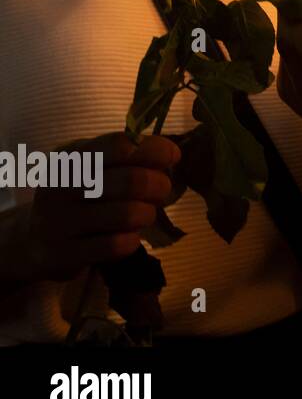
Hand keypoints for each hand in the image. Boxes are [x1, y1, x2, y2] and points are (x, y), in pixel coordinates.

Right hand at [23, 133, 178, 281]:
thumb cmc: (76, 196)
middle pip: (133, 181)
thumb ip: (126, 156)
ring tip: (144, 214)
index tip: (172, 157)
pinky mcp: (65, 253)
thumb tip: (172, 153)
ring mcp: (61, 221)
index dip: (155, 149)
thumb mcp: (91, 167)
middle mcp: (63, 186)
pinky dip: (132, 240)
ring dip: (148, 214)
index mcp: (73, 157)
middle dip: (159, 186)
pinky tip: (128, 237)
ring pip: (128, 214)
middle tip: (161, 191)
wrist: (31, 240)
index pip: (122, 144)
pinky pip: (116, 245)